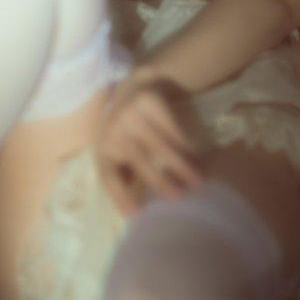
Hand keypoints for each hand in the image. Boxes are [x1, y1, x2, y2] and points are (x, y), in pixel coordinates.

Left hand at [95, 67, 204, 217]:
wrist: (136, 84)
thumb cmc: (128, 127)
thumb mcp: (119, 147)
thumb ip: (125, 172)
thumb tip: (134, 210)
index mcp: (102, 146)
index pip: (108, 175)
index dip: (119, 196)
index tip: (135, 214)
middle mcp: (112, 129)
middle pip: (138, 160)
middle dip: (160, 181)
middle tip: (180, 197)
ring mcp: (130, 113)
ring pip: (159, 145)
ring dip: (180, 165)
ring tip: (197, 180)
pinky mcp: (149, 101)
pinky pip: (171, 128)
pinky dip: (185, 144)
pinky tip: (196, 156)